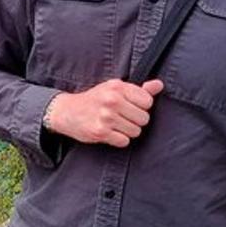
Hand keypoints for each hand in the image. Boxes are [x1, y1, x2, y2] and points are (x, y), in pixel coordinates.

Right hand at [47, 78, 162, 147]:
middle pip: (144, 118)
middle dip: (135, 120)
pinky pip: (124, 141)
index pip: (147, 101)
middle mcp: (112, 100)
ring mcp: (106, 117)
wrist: (67, 111)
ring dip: (127, 131)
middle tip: (122, 117)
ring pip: (135, 131)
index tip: (130, 106)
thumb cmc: (94, 99)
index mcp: (117, 87)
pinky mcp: (100, 132)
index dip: (141, 106)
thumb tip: (159, 85)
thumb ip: (139, 89)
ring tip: (115, 124)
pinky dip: (118, 139)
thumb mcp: (114, 88)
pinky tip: (109, 132)